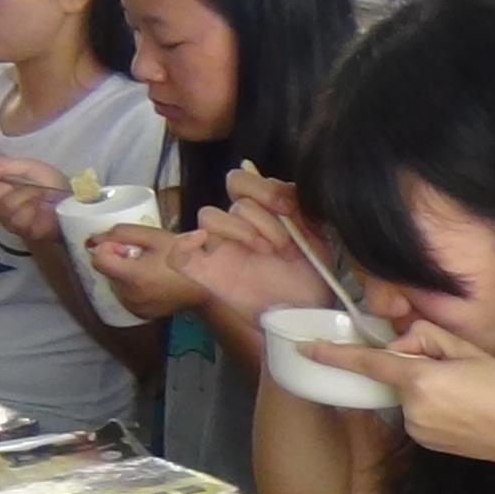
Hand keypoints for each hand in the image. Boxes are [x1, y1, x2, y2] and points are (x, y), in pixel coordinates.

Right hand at [0, 152, 70, 245]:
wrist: (77, 201)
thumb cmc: (52, 183)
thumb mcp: (28, 167)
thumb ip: (2, 164)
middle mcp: (0, 206)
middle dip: (6, 187)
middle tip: (25, 186)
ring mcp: (12, 221)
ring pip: (6, 207)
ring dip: (26, 198)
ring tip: (41, 198)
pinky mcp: (26, 232)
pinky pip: (21, 220)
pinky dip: (35, 211)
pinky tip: (45, 209)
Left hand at [86, 224, 199, 319]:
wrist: (208, 288)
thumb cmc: (184, 258)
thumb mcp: (155, 236)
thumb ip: (122, 233)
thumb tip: (94, 239)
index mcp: (132, 277)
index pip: (98, 260)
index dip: (109, 249)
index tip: (127, 248)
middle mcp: (129, 296)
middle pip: (107, 272)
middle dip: (119, 261)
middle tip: (144, 257)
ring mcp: (134, 308)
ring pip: (115, 283)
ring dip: (125, 274)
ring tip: (150, 270)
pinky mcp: (140, 314)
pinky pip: (125, 295)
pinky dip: (132, 287)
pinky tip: (152, 283)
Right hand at [169, 169, 330, 321]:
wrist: (309, 313)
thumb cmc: (313, 276)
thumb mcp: (317, 238)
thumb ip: (301, 209)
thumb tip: (284, 188)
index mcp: (260, 212)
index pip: (242, 180)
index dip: (262, 187)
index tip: (287, 208)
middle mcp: (238, 226)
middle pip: (233, 199)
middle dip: (262, 215)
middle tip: (282, 242)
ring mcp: (220, 249)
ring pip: (209, 216)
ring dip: (241, 230)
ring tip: (267, 253)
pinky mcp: (207, 274)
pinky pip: (178, 256)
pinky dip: (182, 246)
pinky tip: (200, 243)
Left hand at [304, 321, 494, 466]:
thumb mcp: (467, 350)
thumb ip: (427, 337)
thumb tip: (403, 344)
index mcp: (420, 379)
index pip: (370, 362)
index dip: (336, 354)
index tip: (308, 348)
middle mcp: (411, 407)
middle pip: (396, 376)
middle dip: (415, 367)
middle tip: (457, 372)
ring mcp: (416, 428)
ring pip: (406, 396)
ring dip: (424, 389)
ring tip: (463, 394)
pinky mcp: (423, 441)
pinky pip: (416, 414)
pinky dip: (431, 407)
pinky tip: (459, 411)